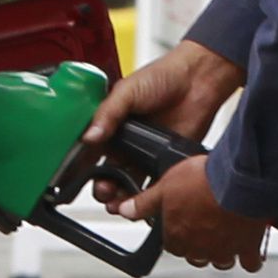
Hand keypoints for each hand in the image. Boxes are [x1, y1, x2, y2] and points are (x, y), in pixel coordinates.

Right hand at [84, 39, 245, 204]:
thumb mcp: (127, 90)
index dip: (83, 166)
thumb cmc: (164, 75)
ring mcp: (146, 151)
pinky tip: (142, 199)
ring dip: (121, 195)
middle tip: (103, 191)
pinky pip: (153, 182)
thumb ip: (108, 113)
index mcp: (112, 123)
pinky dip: (147, 195)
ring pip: (128, 181)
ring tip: (119, 202)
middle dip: (102, 186)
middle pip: (108, 171)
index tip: (78, 179)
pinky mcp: (165, 160)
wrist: (199, 80)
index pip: (91, 150)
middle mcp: (127, 140)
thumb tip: (89, 136)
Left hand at [119, 154, 271, 271]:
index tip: (183, 223)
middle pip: (195, 256)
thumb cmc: (202, 181)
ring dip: (222, 252)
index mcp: (177, 236)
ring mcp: (224, 250)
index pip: (171, 245)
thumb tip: (124, 211)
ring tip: (226, 236)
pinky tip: (249, 246)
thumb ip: (144, 203)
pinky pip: (250, 263)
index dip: (177, 234)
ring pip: (221, 261)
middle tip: (205, 227)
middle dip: (198, 245)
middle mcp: (199, 248)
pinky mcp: (248, 248)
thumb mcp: (165, 185)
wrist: (237, 181)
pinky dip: (250, 257)